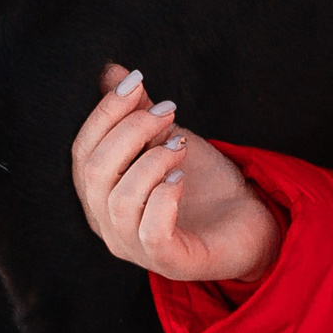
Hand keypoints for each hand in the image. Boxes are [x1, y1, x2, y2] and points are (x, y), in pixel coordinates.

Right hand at [70, 63, 283, 283]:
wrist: (250, 221)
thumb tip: (111, 70)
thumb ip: (137, 111)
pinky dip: (164, 197)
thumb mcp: (166, 138)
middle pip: (95, 172)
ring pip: (120, 200)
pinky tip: (181, 178)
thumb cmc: (202, 184)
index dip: (104, 112)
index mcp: (101, 195)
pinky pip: (151, 231)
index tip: (137, 81)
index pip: (82, 151)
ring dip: (151, 160)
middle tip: (169, 111)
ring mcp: (136, 248)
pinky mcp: (170, 261)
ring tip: (180, 145)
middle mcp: (109, 225)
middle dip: (130, 130)